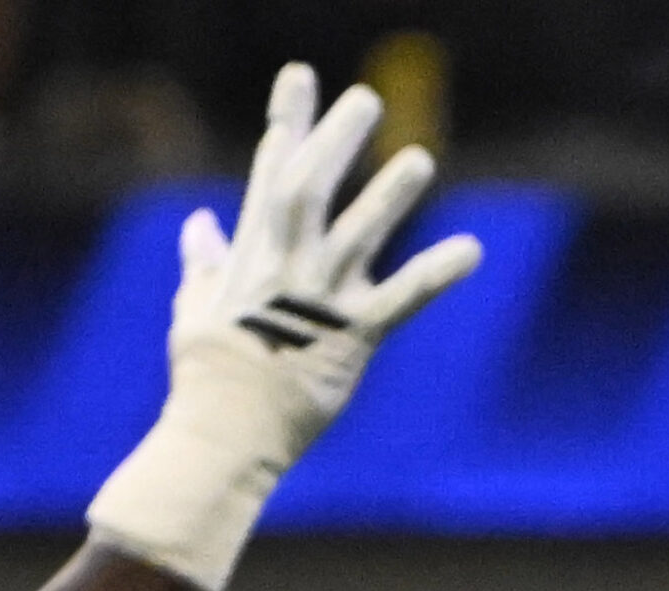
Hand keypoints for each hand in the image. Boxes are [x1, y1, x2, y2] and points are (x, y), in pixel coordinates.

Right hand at [170, 61, 481, 470]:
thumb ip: (204, 263)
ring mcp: (318, 302)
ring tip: (419, 161)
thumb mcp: (195, 310)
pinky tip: (472, 252)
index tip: (300, 76)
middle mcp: (284, 269)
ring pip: (356, 237)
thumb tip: (199, 224)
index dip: (288, 123)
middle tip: (367, 98)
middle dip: (334, 140)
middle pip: (308, 189)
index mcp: (250, 258)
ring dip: (387, 198)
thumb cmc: (207, 380)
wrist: (222, 437)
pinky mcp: (351, 339)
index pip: (269, 175)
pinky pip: (401, 301)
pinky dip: (436, 274)